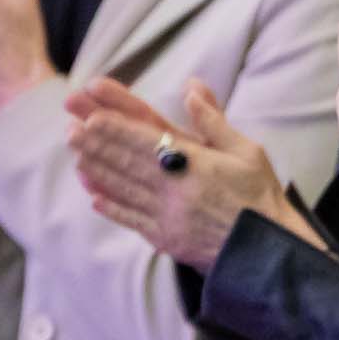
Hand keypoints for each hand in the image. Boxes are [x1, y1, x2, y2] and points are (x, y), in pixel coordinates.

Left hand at [72, 78, 318, 272]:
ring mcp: (168, 217)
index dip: (116, 129)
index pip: (146, 141)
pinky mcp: (167, 240)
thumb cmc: (260, 197)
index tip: (91, 117)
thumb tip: (191, 88)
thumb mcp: (246, 151)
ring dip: (98, 171)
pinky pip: (133, 220)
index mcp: (196, 165)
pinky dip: (112, 207)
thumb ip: (214, 121)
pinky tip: (94, 196)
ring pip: (125, 189)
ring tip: (76, 155)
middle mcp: (176, 191)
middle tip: (70, 130)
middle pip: (128, 162)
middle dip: (97, 145)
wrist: (268, 251)